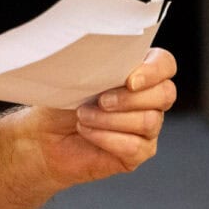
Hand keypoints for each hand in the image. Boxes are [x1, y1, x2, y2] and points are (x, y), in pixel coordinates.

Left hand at [28, 47, 177, 188]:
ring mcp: (148, 126)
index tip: (130, 80)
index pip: (165, 64)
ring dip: (110, 119)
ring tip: (83, 116)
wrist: (43, 134)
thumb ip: (98, 64)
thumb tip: (105, 55)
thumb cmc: (61, 100)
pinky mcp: (139, 152)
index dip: (154, 71)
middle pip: (165, 94)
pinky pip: (136, 146)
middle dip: (129, 98)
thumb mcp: (77, 76)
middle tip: (100, 100)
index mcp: (137, 71)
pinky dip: (106, 138)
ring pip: (148, 121)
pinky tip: (86, 132)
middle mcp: (149, 98)